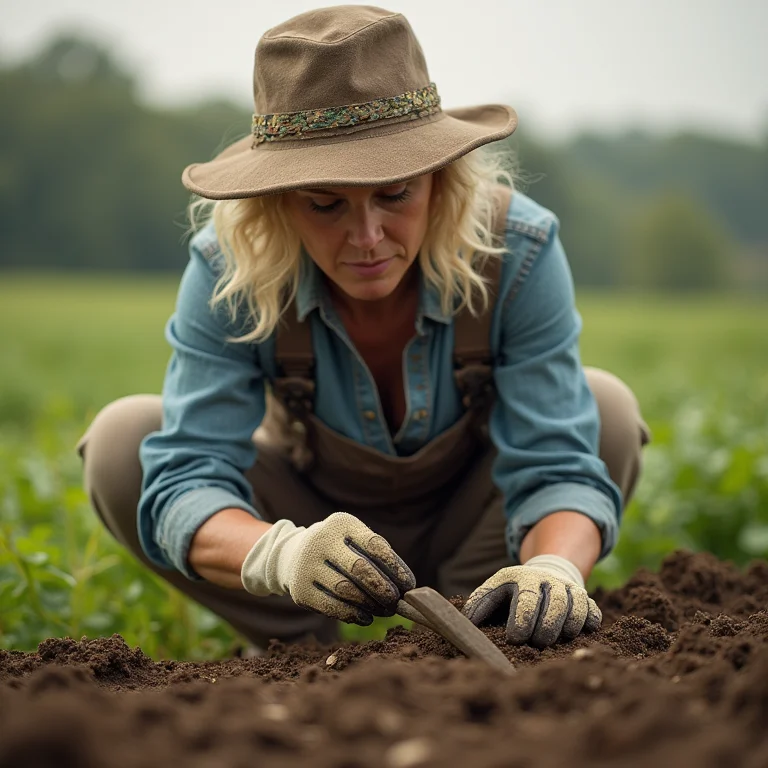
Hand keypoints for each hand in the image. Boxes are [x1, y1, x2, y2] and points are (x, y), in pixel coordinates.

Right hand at [241, 512, 414, 624]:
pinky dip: (353, 615)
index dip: (395, 567)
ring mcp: (306, 565)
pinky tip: (366, 617)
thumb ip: (378, 557)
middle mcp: (320, 540)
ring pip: (346, 590)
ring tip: (385, 610)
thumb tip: (405, 588)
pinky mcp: (300, 590)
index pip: (373, 544)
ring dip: (370, 604)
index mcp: (340, 523)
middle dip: (382, 588)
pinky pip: (331, 607)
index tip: (409, 585)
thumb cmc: (338, 549)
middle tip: (397, 601)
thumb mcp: (354, 540)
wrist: (292, 556)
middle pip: (359, 568)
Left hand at [462, 554, 601, 647]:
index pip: (527, 599)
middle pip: (556, 603)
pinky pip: (593, 612)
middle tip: (537, 644)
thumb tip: (467, 623)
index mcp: (525, 579)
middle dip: (547, 627)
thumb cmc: (512, 591)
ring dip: (568, 627)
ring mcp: (570, 590)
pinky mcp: (586, 600)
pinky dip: (589, 623)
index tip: (515, 639)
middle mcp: (550, 582)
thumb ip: (480, 604)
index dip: (523, 620)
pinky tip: (578, 634)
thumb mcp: (494, 590)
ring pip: (577, 606)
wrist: (544, 573)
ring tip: (556, 640)